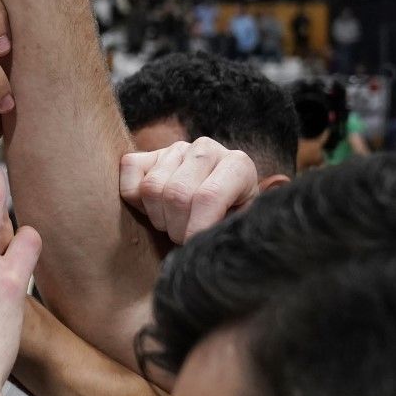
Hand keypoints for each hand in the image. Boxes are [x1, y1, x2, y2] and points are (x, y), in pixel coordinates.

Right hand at [119, 137, 259, 244]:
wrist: (216, 207)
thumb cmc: (231, 222)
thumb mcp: (245, 225)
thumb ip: (245, 223)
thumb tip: (265, 199)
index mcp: (238, 164)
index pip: (207, 196)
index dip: (195, 229)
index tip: (193, 247)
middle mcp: (207, 148)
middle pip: (176, 194)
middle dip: (177, 228)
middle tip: (185, 238)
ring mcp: (176, 148)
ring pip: (151, 189)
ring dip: (158, 218)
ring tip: (175, 224)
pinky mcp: (148, 153)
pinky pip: (130, 175)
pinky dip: (135, 200)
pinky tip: (155, 209)